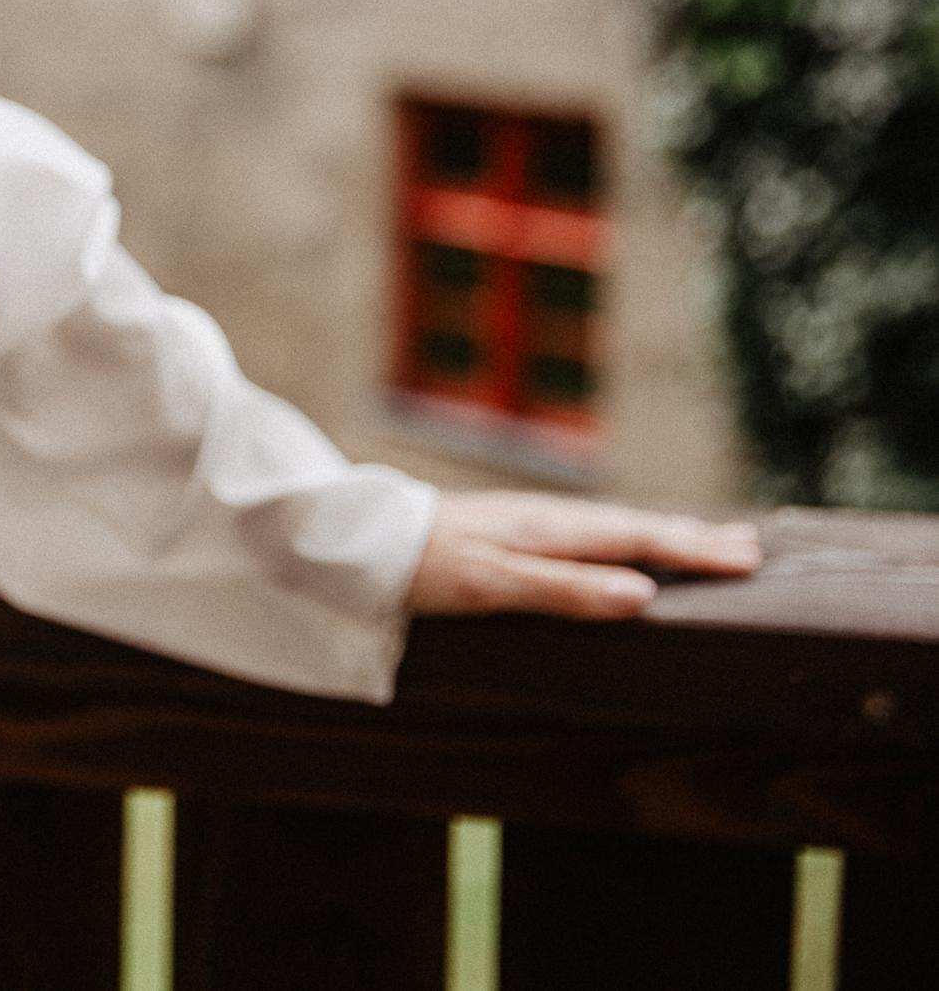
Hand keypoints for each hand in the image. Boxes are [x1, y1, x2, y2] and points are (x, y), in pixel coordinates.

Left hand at [406, 489, 763, 619]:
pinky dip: (624, 537)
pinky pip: (586, 533)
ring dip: (662, 533)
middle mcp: (547, 518)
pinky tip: (622, 547)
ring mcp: (528, 522)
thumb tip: (643, 595)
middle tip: (752, 547)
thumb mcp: (493, 584)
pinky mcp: (510, 531)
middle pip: (635, 527)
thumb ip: (565, 589)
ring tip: (705, 541)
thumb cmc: (423, 567)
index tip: (749, 560)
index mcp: (552, 528)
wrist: (361, 540)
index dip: (696, 551)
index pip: (640, 540)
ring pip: (612, 527)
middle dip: (693, 537)